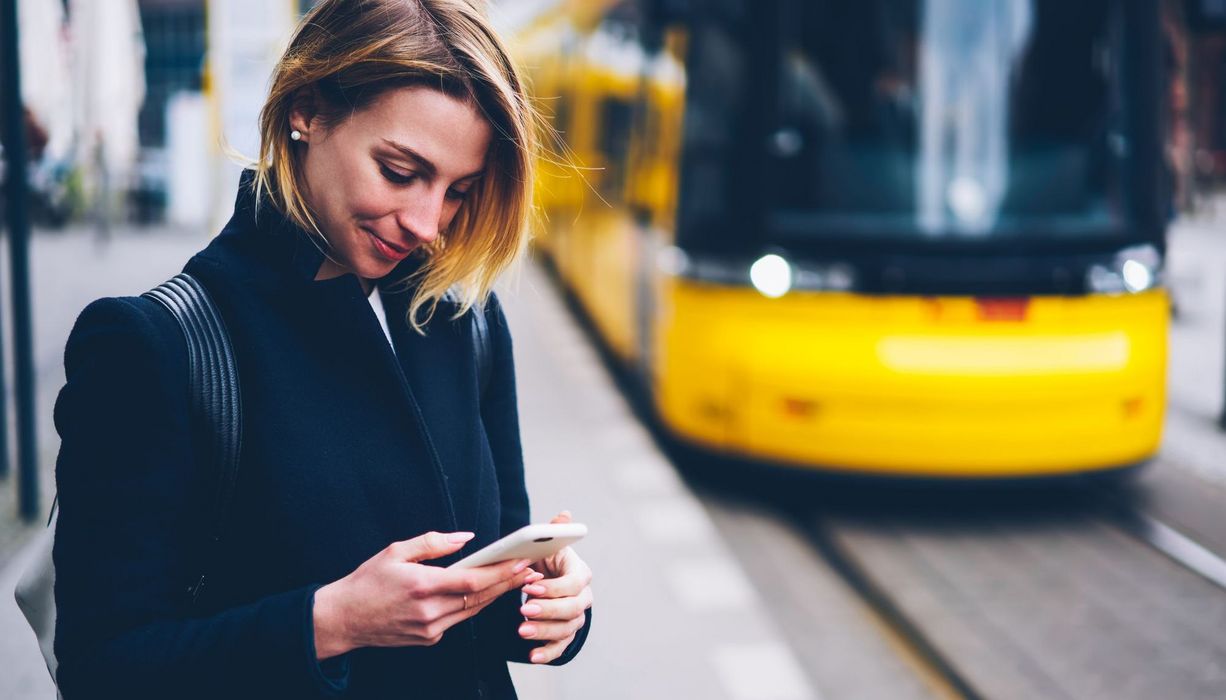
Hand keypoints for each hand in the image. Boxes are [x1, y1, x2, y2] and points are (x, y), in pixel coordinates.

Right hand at [313, 531, 537, 658]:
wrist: (343, 620)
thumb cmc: (367, 581)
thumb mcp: (395, 551)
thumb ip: (433, 543)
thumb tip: (466, 537)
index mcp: (422, 586)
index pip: (472, 579)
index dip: (501, 572)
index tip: (521, 561)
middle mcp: (429, 612)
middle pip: (479, 597)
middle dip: (507, 583)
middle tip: (530, 569)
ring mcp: (430, 630)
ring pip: (472, 610)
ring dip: (494, 594)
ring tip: (515, 579)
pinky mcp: (428, 639)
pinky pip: (458, 620)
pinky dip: (471, 605)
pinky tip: (484, 592)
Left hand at [518, 511, 593, 663]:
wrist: (544, 580)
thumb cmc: (545, 561)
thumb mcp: (548, 545)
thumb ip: (554, 532)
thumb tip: (565, 515)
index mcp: (580, 573)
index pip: (574, 583)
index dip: (554, 587)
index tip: (530, 586)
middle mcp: (583, 597)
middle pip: (573, 608)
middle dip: (548, 610)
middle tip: (524, 609)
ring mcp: (576, 617)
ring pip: (567, 629)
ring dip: (544, 632)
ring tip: (521, 631)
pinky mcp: (566, 634)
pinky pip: (561, 647)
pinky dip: (548, 653)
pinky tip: (532, 656)